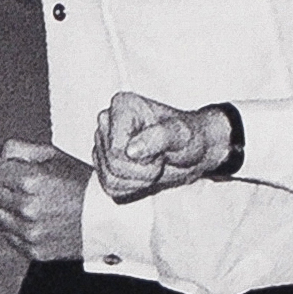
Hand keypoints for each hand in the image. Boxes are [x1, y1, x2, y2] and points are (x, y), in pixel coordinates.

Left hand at [0, 139, 90, 260]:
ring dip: (5, 207)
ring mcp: (29, 232)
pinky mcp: (34, 250)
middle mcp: (27, 208)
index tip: (0, 168)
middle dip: (0, 186)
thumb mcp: (55, 156)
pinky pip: (9, 236)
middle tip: (17, 185)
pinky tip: (32, 219)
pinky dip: (14, 227)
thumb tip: (0, 156)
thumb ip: (22, 150)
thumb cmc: (84, 185)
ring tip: (26, 202)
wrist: (109, 219)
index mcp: (30, 181)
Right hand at [94, 91, 231, 201]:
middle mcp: (107, 121)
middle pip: (114, 165)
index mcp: (122, 106)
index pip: (117, 150)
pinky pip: (110, 187)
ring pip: (111, 179)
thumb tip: (130, 151)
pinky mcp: (103, 163)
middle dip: (142, 171)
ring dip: (139, 180)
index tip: (161, 149)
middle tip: (159, 158)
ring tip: (152, 164)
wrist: (190, 150)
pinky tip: (143, 173)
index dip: (143, 158)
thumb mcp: (181, 135)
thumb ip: (159, 137)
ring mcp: (102, 143)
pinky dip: (132, 187)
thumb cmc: (187, 137)